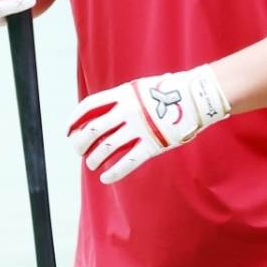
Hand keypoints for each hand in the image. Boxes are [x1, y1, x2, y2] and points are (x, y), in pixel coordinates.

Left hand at [66, 65, 230, 183]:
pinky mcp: (152, 145)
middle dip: (81, 143)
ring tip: (92, 164)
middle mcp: (127, 111)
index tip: (68, 130)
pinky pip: (127, 163)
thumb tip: (104, 113)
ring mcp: (139, 129)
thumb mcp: (141, 88)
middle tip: (80, 151)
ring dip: (94, 159)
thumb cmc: (171, 92)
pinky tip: (106, 177)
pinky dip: (113, 173)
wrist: (198, 97)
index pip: (89, 107)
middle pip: (92, 130)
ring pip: (105, 148)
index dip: (74, 119)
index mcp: (123, 95)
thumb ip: (123, 99)